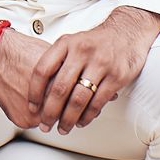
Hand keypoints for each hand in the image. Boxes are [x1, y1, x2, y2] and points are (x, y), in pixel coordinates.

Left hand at [26, 6, 159, 134]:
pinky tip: (81, 121)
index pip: (43, 70)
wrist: (127, 32)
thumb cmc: (96, 41)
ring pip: (78, 99)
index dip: (35, 92)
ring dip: (68, 118)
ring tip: (63, 127)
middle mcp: (81, 52)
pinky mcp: (116, 76)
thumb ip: (58, 62)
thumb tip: (40, 91)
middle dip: (50, 112)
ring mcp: (100, 64)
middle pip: (60, 88)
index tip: (32, 107)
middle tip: (45, 125)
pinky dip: (87, 116)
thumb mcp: (72, 42)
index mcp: (66, 43)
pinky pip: (97, 102)